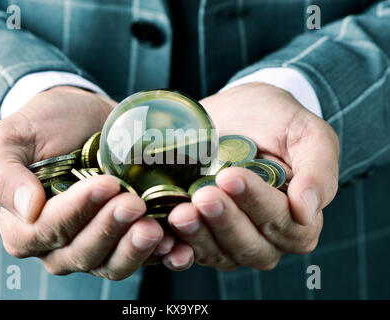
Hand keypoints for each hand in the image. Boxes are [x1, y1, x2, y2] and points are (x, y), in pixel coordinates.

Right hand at [0, 86, 173, 279]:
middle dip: (110, 229)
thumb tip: (27, 209)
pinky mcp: (127, 238)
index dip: (76, 212)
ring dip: (136, 250)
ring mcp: (97, 244)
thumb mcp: (10, 138)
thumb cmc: (45, 125)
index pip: (47, 231)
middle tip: (134, 202)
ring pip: (113, 264)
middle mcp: (60, 245)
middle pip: (84, 253)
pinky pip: (144, 258)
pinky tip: (176, 245)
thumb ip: (4, 174)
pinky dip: (161, 255)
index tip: (104, 184)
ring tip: (155, 227)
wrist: (84, 117)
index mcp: (25, 226)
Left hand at [163, 83, 338, 270]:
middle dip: (226, 223)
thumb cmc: (278, 122)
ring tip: (181, 213)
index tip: (232, 177)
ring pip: (219, 254)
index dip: (258, 205)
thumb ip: (318, 170)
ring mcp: (230, 237)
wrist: (239, 113)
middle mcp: (266, 235)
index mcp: (298, 217)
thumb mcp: (307, 134)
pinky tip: (165, 241)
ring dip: (199, 237)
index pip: (285, 225)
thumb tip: (307, 211)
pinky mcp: (202, 232)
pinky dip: (177, 251)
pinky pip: (190, 252)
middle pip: (250, 247)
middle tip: (203, 196)